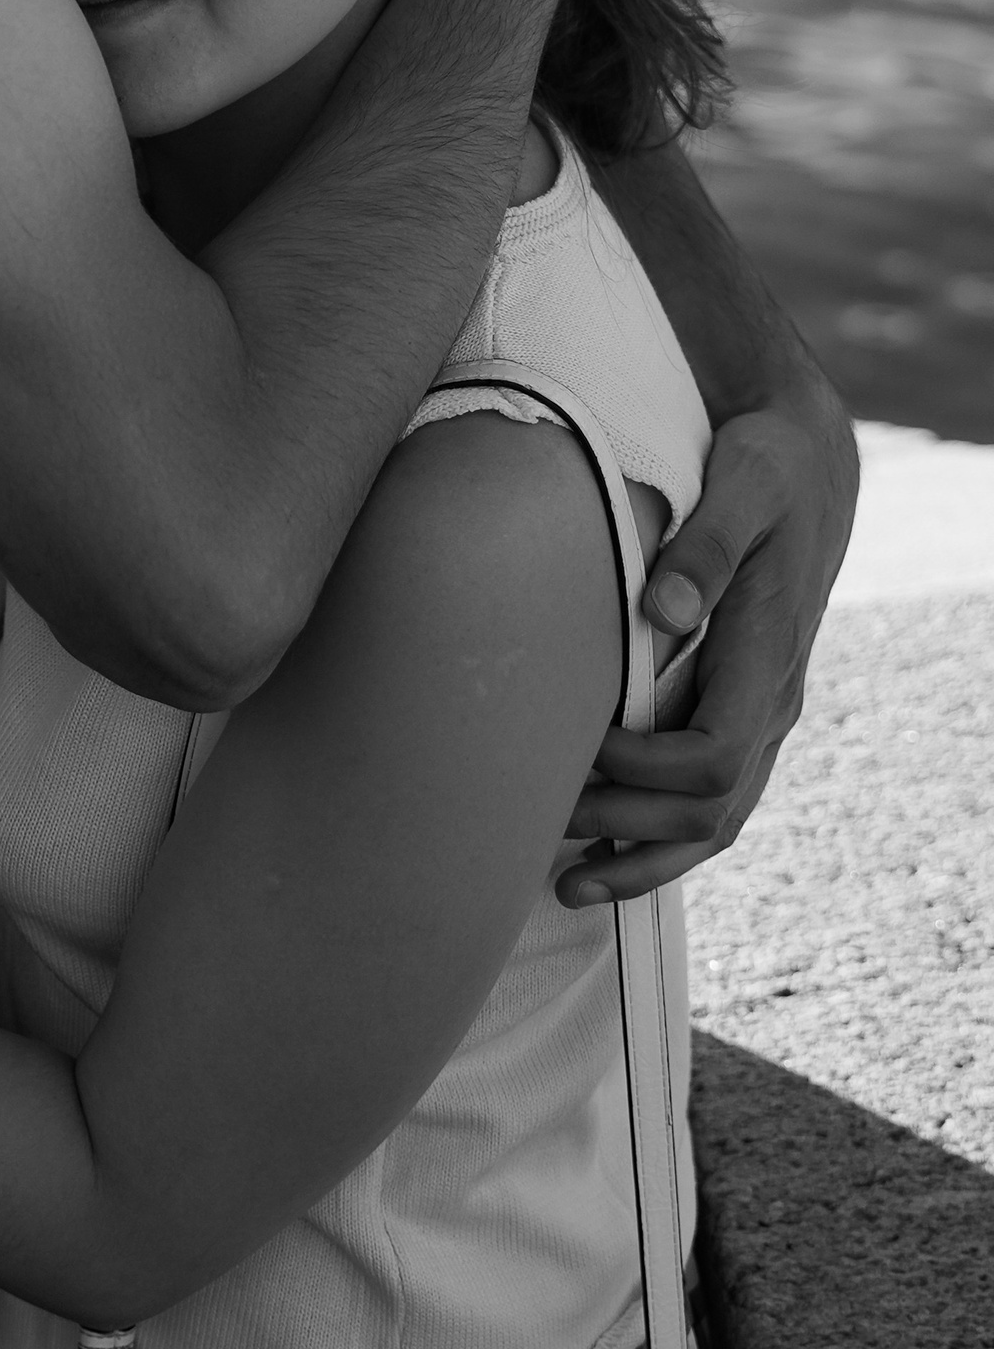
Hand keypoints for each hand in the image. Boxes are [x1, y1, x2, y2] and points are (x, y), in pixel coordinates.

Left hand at [556, 385, 858, 905]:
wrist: (805, 463)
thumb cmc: (763, 467)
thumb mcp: (742, 485)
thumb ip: (705, 544)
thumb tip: (663, 607)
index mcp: (768, 653)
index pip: (713, 756)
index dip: (644, 772)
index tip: (583, 749)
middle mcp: (772, 698)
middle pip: (711, 810)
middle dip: (627, 829)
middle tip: (543, 823)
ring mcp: (761, 713)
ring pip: (715, 823)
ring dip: (641, 859)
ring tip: (566, 885)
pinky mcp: (739, 711)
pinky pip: (711, 799)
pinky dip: (660, 839)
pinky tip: (602, 855)